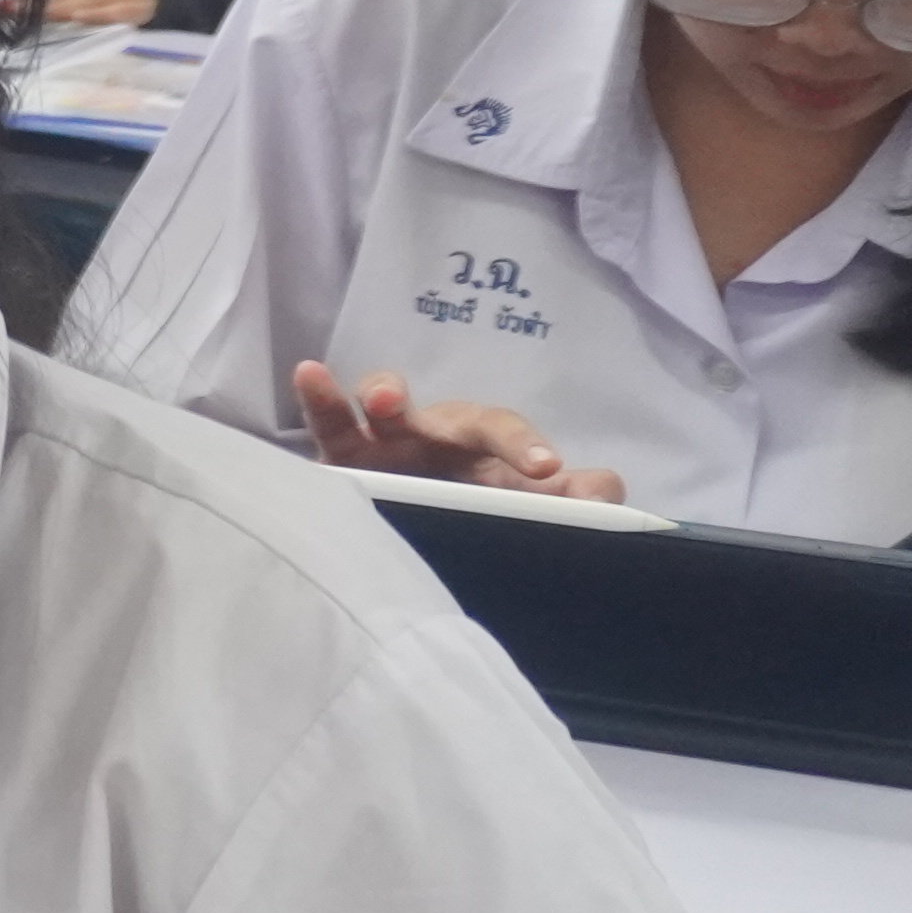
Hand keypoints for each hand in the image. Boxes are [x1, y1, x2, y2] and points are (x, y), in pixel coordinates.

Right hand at [288, 359, 623, 499]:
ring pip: (390, 406)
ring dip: (389, 392)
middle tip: (498, 433)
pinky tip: (309, 373)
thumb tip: (602, 490)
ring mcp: (388, 442)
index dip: (526, 447)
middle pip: (460, 417)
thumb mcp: (518, 509)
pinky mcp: (341, 457)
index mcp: (484, 450)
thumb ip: (567, 500)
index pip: (509, 436)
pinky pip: (329, 423)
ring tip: (383, 400)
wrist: (402, 539)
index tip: (547, 469)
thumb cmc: (466, 513)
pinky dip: (321, 397)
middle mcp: (439, 436)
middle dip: (473, 422)